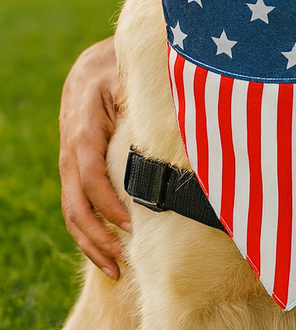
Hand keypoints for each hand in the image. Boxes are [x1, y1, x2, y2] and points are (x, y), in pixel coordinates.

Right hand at [59, 37, 129, 278]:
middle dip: (97, 236)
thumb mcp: (136, 76)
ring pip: (71, 209)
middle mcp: (72, 144)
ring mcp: (70, 157)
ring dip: (91, 242)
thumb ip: (153, 102)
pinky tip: (110, 250)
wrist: (100, 60)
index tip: (131, 226)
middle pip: (74, 201)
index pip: (89, 173)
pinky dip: (90, 230)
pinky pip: (77, 204)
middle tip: (123, 260)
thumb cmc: (125, 67)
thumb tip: (191, 123)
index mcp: (85, 123)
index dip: (107, 203)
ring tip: (116, 269)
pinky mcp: (76, 166)